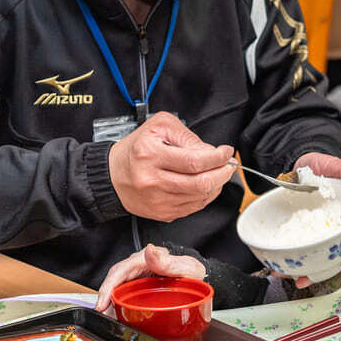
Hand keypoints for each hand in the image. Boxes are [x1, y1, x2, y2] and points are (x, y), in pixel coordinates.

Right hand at [95, 244, 205, 311]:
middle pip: (115, 278)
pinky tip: (115, 313)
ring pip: (117, 285)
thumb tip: (149, 250)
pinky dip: (117, 302)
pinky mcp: (138, 285)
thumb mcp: (185, 267)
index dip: (109, 286)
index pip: (122, 270)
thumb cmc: (193, 271)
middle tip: (101, 311)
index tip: (103, 301)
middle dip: (104, 294)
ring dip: (108, 299)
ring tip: (105, 315)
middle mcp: (139, 265)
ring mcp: (138, 275)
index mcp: (147, 258)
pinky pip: (124, 292)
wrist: (199, 278)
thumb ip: (167, 262)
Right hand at [107, 111, 235, 222]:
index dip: (217, 157)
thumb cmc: (136, 149)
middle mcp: (152, 180)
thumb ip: (186, 136)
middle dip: (222, 174)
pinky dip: (205, 197)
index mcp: (150, 155)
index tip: (226, 152)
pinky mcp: (161, 213)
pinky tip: (206, 186)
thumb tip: (209, 151)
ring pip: (198, 197)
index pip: (194, 161)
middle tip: (228, 165)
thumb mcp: (159, 127)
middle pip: (199, 183)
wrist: (112, 175)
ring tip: (219, 174)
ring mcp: (157, 200)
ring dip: (216, 185)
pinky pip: (192, 208)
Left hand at [290, 152, 340, 287]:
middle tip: (312, 275)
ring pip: (328, 259)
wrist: (295, 168)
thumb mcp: (333, 165)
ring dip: (313, 272)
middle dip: (333, 268)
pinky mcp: (310, 237)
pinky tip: (280, 266)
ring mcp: (328, 234)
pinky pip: (308, 253)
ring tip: (296, 276)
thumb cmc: (321, 166)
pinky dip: (296, 263)